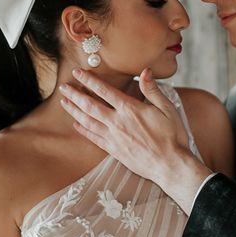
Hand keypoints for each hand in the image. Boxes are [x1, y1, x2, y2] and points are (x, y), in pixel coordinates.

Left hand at [59, 69, 209, 212]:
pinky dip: (83, 130)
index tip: (78, 73)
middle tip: (63, 87)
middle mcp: (118, 122)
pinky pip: (93, 138)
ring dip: (74, 111)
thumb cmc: (172, 137)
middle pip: (90, 105)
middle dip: (75, 95)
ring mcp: (114, 137)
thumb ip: (152, 90)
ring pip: (88, 121)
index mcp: (130, 109)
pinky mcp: (114, 150)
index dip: (89, 80)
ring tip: (64, 102)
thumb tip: (145, 71)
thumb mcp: (167, 109)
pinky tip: (76, 124)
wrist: (170, 165)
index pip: (105, 91)